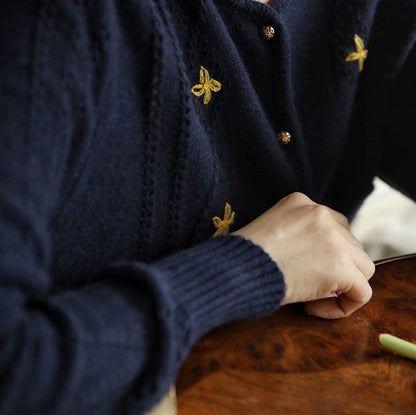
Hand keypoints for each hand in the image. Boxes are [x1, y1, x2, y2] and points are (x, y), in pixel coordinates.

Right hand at [234, 192, 374, 318]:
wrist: (233, 270)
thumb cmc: (241, 258)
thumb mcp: (267, 230)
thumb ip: (295, 234)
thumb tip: (316, 260)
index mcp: (300, 202)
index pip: (332, 226)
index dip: (325, 252)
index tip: (306, 269)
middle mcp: (320, 213)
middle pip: (351, 244)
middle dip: (336, 267)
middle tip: (310, 285)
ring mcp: (333, 238)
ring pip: (362, 267)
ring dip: (343, 285)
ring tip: (313, 298)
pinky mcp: (340, 265)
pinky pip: (362, 292)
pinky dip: (345, 306)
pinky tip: (314, 309)